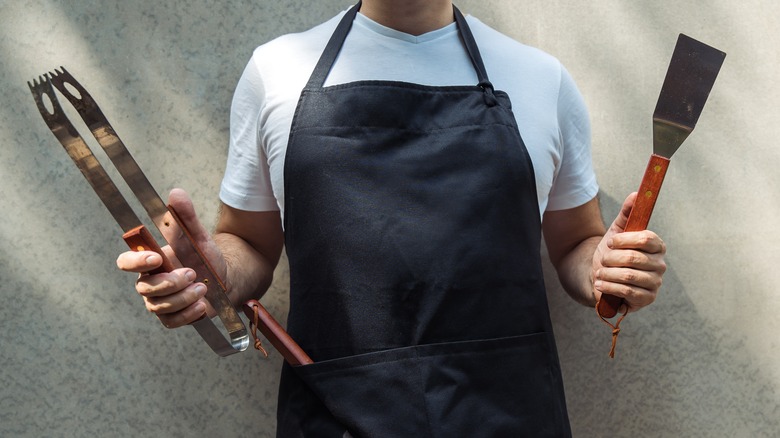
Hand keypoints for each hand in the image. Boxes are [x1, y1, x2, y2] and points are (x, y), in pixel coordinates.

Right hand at [116, 188, 226, 327]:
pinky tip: (202, 304)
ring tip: (203, 288)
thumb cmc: (203, 257)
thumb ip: (185, 217)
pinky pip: (171, 321)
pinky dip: (188, 314)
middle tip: (193, 273)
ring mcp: (158, 303)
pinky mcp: (171, 318)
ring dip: (183, 297)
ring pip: (159, 306)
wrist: (223, 279)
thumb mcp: (197, 235)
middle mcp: (149, 283)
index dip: (136, 262)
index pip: (125, 263)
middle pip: (145, 288)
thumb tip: (176, 193)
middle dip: (170, 282)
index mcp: (148, 262)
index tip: (157, 258)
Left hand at [592, 193, 666, 313]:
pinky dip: (609, 287)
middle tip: (603, 259)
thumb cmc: (611, 253)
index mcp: (657, 246)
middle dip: (611, 258)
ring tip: (600, 272)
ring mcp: (654, 283)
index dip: (625, 240)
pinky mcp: (646, 299)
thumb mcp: (616, 231)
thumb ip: (627, 214)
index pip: (647, 239)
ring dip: (607, 273)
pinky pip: (627, 292)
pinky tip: (600, 283)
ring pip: (628, 276)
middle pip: (634, 258)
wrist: (600, 277)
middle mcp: (660, 265)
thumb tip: (636, 194)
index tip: (610, 241)